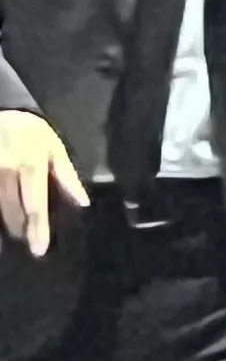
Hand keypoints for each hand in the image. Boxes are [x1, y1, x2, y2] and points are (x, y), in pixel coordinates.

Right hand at [0, 110, 88, 259]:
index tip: (39, 249)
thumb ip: (66, 175)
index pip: (34, 205)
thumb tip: (82, 201)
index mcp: (31, 166)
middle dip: (20, 230)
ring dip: (4, 224)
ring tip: (14, 235)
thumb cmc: (30, 131)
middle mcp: (6, 170)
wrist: (0, 111)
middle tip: (28, 244)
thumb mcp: (54, 147)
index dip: (37, 229)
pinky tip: (0, 221)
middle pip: (12, 211)